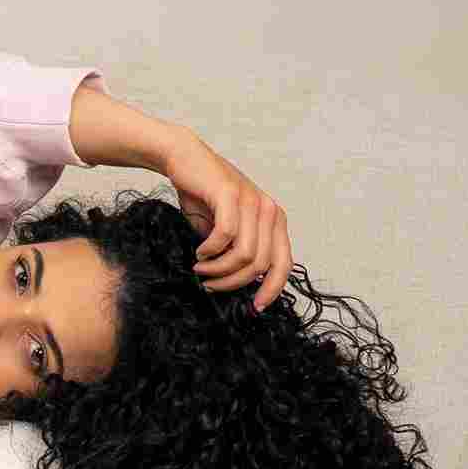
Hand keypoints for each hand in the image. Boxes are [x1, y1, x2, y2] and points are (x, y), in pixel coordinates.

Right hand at [158, 132, 293, 311]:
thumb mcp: (226, 230)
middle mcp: (269, 211)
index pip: (284, 264)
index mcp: (274, 221)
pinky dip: (210, 251)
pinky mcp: (231, 194)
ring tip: (200, 269)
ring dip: (218, 269)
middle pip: (260, 265)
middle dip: (232, 282)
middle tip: (209, 284)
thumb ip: (237, 252)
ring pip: (244, 255)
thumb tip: (237, 285)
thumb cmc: (203, 197)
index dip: (272, 290)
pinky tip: (198, 251)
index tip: (253, 308)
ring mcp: (252, 201)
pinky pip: (226, 236)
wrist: (183, 160)